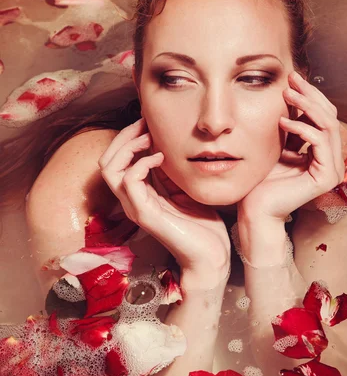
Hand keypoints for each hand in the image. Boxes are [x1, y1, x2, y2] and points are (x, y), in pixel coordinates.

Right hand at [98, 118, 230, 288]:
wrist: (211, 255)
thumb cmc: (202, 223)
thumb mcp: (183, 186)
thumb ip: (170, 169)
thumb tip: (165, 141)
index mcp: (140, 192)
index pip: (117, 158)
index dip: (129, 136)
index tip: (147, 121)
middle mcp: (132, 199)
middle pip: (107, 160)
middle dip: (124, 136)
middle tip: (144, 124)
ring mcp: (135, 207)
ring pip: (109, 169)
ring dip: (128, 147)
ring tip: (149, 138)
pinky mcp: (144, 215)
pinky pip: (129, 181)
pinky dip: (141, 163)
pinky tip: (160, 158)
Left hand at [238, 71, 344, 223]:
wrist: (255, 208)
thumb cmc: (262, 179)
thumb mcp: (278, 144)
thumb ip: (289, 125)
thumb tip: (290, 94)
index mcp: (324, 153)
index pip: (325, 116)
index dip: (310, 95)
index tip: (291, 79)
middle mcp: (333, 161)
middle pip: (330, 117)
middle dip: (311, 95)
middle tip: (292, 79)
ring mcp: (333, 170)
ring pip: (328, 125)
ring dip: (307, 105)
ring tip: (287, 94)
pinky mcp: (326, 177)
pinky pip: (318, 142)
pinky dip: (301, 127)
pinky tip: (282, 121)